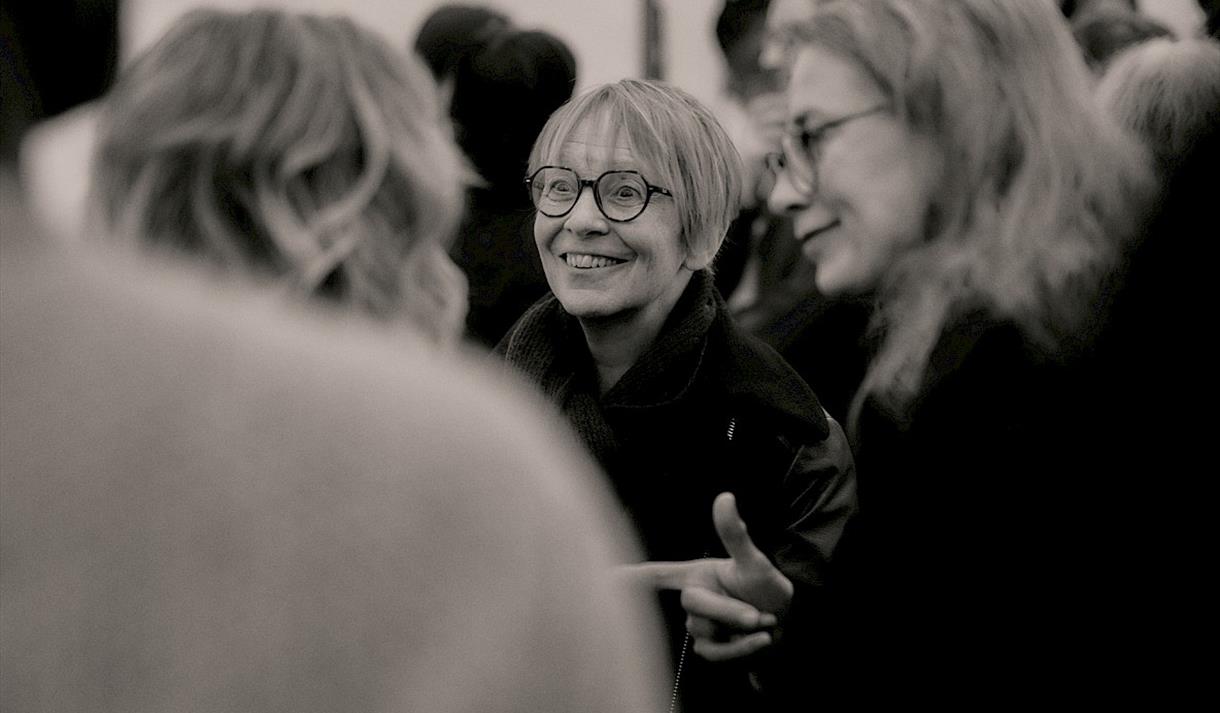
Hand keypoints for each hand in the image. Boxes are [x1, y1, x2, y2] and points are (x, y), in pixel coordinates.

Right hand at [622, 493, 793, 660]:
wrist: (790, 629)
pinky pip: (714, 654)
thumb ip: (735, 535)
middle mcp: (694, 598)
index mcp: (698, 574)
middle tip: (758, 615)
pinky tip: (761, 641)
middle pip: (693, 604)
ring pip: (704, 633)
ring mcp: (699, 626)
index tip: (602, 575)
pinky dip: (741, 650)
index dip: (629, 575)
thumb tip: (725, 497)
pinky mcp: (708, 649)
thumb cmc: (769, 590)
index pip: (658, 574)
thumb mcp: (756, 562)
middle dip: (728, 611)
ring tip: (764, 624)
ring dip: (738, 632)